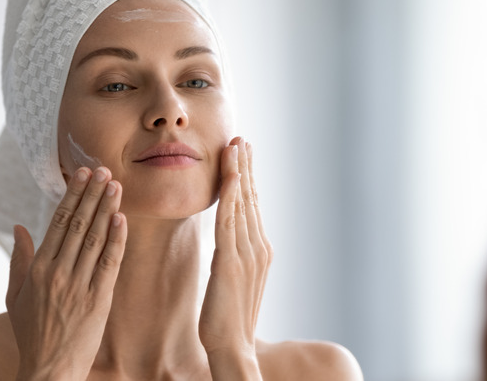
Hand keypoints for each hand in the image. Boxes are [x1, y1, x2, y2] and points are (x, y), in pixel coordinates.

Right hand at [6, 167, 126, 380]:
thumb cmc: (31, 334)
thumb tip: (19, 227)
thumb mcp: (14, 297)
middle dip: (92, 194)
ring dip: (107, 209)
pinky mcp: (99, 299)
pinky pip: (110, 262)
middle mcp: (58, 272)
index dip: (72, 196)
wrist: (49, 370)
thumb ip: (18, 260)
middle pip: (79, 224)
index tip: (82, 175)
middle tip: (103, 170)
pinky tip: (122, 218)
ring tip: (115, 185)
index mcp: (38, 269)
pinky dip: (116, 239)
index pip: (58, 222)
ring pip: (96, 238)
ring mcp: (79, 285)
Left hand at [199, 137, 272, 377]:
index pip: (251, 207)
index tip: (242, 155)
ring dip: (238, 172)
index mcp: (258, 251)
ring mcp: (247, 253)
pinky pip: (229, 219)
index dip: (246, 179)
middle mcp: (257, 247)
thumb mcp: (233, 282)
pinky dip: (230, 193)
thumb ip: (234, 258)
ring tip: (235, 145)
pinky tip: (228, 173)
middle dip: (246, 167)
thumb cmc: (228, 320)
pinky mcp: (230, 261)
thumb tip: (229, 245)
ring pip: (241, 203)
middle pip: (250, 199)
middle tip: (242, 139)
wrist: (232, 348)